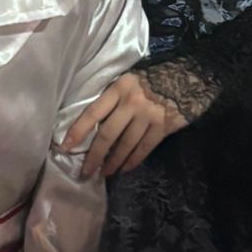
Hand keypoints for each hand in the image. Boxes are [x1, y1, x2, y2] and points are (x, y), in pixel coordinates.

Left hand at [63, 70, 188, 178]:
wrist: (186, 78)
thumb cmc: (151, 79)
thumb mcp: (127, 82)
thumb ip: (113, 100)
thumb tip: (94, 126)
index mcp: (118, 89)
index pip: (93, 113)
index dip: (78, 131)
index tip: (65, 146)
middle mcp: (131, 103)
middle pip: (108, 134)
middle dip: (94, 155)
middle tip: (85, 171)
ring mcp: (148, 116)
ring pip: (125, 145)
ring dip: (113, 161)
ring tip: (104, 173)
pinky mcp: (162, 127)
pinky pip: (144, 148)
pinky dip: (133, 160)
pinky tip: (124, 169)